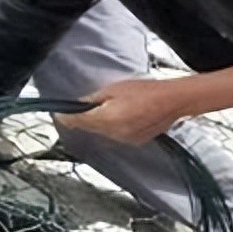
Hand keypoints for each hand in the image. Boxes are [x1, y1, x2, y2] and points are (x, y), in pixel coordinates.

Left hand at [55, 79, 183, 145]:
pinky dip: (112, 128)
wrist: (172, 101)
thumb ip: (93, 99)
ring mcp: (124, 140)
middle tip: (81, 109)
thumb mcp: (114, 89)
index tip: (60, 114)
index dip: (67, 117)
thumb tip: (77, 104)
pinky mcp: (133, 142)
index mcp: (107, 119)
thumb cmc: (146, 91)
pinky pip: (115, 136)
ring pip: (101, 134)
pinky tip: (121, 117)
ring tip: (108, 109)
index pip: (78, 122)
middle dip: (84, 120)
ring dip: (99, 124)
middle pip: (89, 129)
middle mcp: (114, 134)